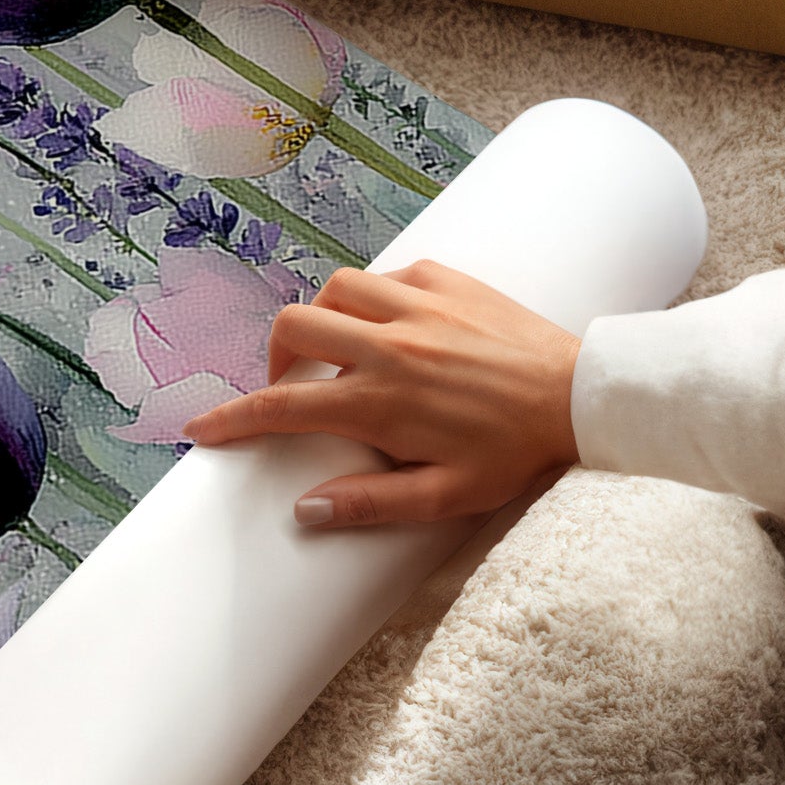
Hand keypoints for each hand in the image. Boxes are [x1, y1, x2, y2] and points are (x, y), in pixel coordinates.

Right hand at [182, 260, 580, 528]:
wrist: (583, 396)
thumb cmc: (516, 452)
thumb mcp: (447, 496)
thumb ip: (371, 504)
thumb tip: (305, 510)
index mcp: (380, 401)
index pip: (281, 407)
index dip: (231, 418)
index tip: (202, 428)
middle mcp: (388, 345)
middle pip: (293, 328)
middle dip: (274, 358)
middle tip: (293, 387)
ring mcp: (417, 305)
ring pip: (334, 289)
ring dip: (323, 319)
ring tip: (339, 350)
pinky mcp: (447, 279)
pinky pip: (387, 274)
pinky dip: (374, 297)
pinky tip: (392, 324)